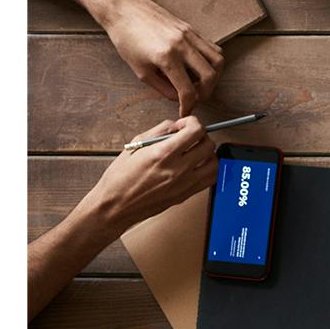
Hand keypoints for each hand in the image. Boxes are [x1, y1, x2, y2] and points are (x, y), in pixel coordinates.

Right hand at [87, 117, 214, 224]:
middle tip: (190, 136)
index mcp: (163, 154)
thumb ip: (158, 131)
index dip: (192, 122)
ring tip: (196, 151)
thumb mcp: (135, 145)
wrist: (115, 206)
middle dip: (201, 135)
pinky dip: (208, 169)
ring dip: (208, 153)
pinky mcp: (185, 195)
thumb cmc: (120, 178)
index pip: (195, 131)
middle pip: (208, 145)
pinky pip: (209, 180)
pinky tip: (197, 165)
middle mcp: (177, 170)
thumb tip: (175, 125)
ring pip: (214, 163)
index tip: (185, 124)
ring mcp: (183, 185)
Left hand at [100, 0, 223, 115]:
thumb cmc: (126, 38)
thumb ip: (162, 87)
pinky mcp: (191, 28)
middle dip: (206, 93)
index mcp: (166, 58)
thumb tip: (178, 98)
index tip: (186, 111)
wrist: (125, 9)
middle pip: (210, 76)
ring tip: (201, 83)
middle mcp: (182, 45)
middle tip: (196, 99)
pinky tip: (199, 66)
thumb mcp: (140, 70)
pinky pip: (212, 46)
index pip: (187, 90)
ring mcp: (189, 34)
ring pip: (218, 59)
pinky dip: (212, 60)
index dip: (188, 106)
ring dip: (214, 76)